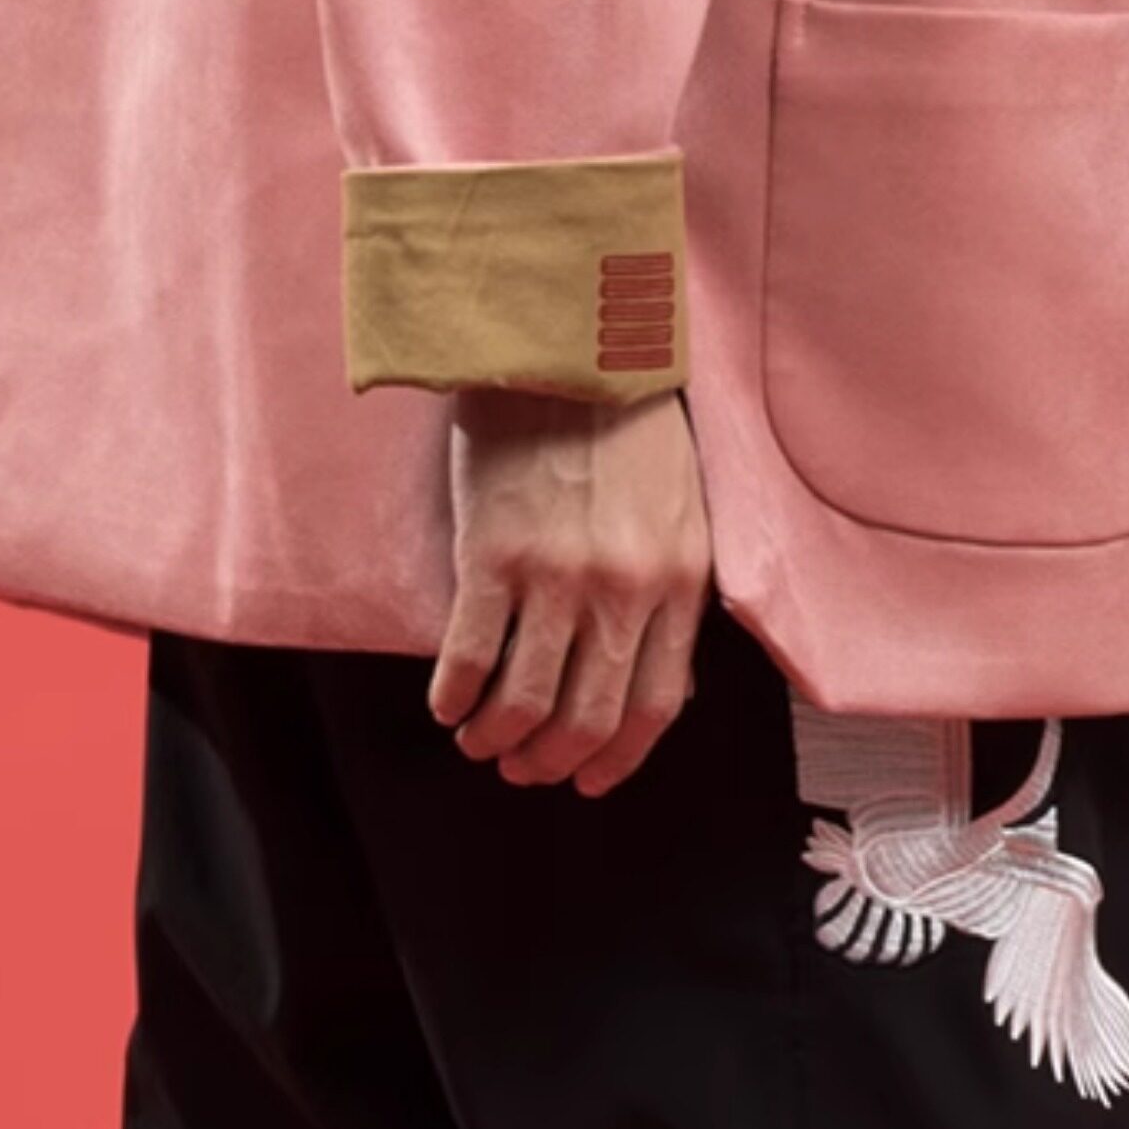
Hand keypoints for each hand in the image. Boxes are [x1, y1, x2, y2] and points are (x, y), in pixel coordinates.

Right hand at [429, 386, 713, 794]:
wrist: (567, 348)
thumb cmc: (627, 427)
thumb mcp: (682, 514)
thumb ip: (672, 596)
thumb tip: (658, 685)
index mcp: (678, 582)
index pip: (654, 707)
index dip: (617, 759)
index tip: (588, 781)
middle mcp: (621, 590)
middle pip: (588, 718)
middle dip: (552, 762)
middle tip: (524, 771)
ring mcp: (555, 576)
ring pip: (525, 702)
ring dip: (498, 741)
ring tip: (481, 744)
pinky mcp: (492, 555)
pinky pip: (468, 656)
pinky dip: (454, 698)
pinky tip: (446, 708)